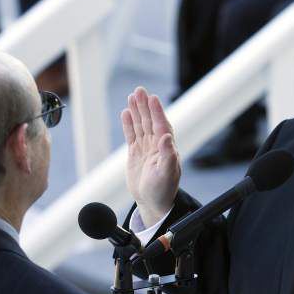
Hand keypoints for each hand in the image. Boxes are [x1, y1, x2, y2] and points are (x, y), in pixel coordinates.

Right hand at [122, 87, 180, 227]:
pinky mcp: (136, 153)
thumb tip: (167, 137)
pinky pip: (132, 135)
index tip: (153, 98)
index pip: (162, 126)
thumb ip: (167, 155)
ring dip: (137, 111)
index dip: (157, 112)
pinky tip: (125, 113)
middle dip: (145, 106)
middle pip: (150, 121)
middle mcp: (157, 145)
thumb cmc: (163, 190)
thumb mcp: (167, 174)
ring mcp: (146, 148)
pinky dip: (128, 124)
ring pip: (141, 125)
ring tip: (132, 96)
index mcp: (167, 149)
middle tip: (140, 90)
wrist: (152, 202)